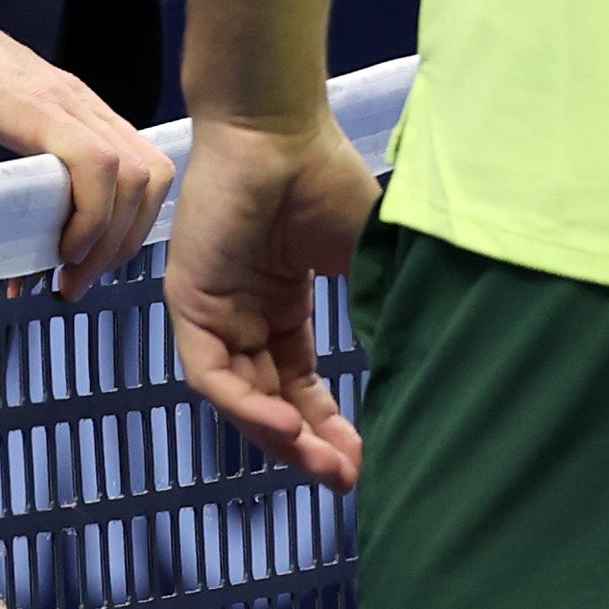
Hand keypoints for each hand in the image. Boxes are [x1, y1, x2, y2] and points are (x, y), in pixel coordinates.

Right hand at [0, 0, 176, 295]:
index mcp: (63, 112)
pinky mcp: (35, 107)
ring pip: (137, 177)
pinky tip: (59, 247)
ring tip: (67, 278)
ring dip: (110, 242)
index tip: (73, 271)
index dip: (117, 229)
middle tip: (76, 285)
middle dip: (123, 246)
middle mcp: (76, 104)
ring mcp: (62, 102)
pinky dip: (92, 217)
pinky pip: (96, 166)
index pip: (132, 172)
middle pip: (151, 179)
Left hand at [164, 110, 379, 486]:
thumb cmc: (325, 179)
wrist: (280, 129)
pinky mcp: (188, 301)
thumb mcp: (364, 260)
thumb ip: (379, 312)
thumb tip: (419, 372)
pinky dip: (248, 405)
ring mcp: (215, 310)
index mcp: (283, 307)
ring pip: (241, 398)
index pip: (302, 385)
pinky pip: (213, 372)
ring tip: (325, 465)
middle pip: (272, 401)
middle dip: (309, 445)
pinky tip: (288, 426)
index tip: (366, 461)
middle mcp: (246, 316)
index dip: (331, 426)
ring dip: (281, 437)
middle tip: (347, 479)